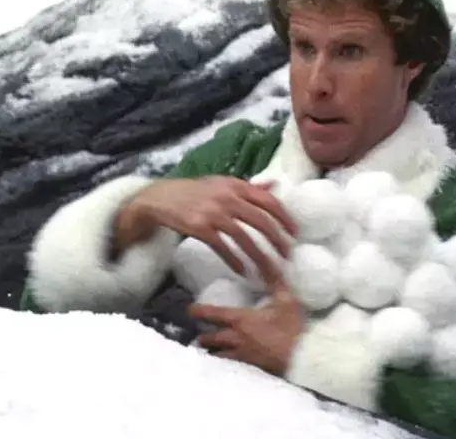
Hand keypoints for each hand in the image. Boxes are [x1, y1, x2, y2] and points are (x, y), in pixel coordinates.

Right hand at [114, 176, 297, 283]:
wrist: (160, 198)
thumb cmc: (193, 192)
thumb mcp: (221, 183)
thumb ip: (248, 186)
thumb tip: (275, 185)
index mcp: (235, 185)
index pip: (268, 200)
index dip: (285, 218)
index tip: (295, 233)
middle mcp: (227, 197)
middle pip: (261, 220)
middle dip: (278, 240)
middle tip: (287, 256)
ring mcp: (213, 212)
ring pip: (245, 238)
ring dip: (260, 257)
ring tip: (269, 270)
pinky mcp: (200, 227)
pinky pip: (223, 248)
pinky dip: (234, 261)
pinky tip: (242, 271)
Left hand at [190, 275, 305, 376]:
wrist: (303, 357)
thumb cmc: (292, 327)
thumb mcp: (285, 299)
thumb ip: (275, 280)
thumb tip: (269, 261)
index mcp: (240, 319)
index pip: (212, 314)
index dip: (198, 311)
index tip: (190, 310)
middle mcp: (236, 338)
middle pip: (209, 339)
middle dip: (203, 337)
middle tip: (200, 335)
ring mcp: (242, 356)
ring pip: (217, 356)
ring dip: (212, 353)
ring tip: (210, 352)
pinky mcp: (250, 369)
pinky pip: (231, 368)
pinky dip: (225, 366)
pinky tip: (226, 367)